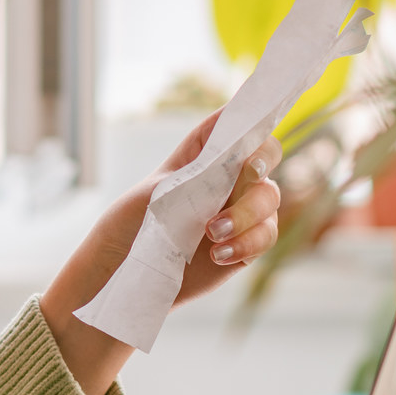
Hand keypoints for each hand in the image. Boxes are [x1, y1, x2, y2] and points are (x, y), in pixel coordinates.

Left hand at [38, 113, 286, 394]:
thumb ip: (199, 171)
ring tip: (212, 234)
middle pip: (266, 158)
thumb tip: (232, 148)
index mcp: (204, 153)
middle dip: (257, 170)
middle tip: (239, 184)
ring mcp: (240, 210)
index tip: (252, 131)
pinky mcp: (246, 244)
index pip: (239, 125)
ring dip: (247, 214)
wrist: (124, 273)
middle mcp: (227, 177)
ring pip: (270, 199)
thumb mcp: (159, 190)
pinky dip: (248, 242)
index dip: (254, 121)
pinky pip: (266, 236)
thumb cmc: (132, 223)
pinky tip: (218, 254)